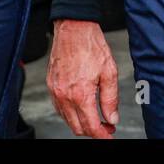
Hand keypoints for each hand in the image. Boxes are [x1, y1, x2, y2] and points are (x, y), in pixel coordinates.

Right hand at [47, 19, 118, 137]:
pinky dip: (70, 113)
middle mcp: (64, 96)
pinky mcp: (51, 85)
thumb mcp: (109, 72)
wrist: (73, 28)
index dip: (102, 135)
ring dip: (81, 123)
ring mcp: (55, 91)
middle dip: (93, 131)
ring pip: (67, 120)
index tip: (110, 135)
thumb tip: (112, 118)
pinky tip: (81, 107)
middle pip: (77, 128)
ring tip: (96, 117)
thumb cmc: (91, 46)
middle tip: (106, 126)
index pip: (91, 126)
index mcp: (80, 94)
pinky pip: (59, 108)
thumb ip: (110, 99)